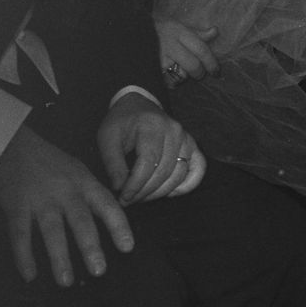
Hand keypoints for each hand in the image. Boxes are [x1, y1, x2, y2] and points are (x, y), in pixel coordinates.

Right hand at [0, 124, 134, 287]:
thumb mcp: (74, 169)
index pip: (106, 204)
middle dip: (91, 247)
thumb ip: (89, 192)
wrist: (7, 142)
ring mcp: (39, 198)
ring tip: (66, 281)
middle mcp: (64, 190)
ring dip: (60, 258)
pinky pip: (20, 234)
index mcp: (83, 181)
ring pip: (52, 231)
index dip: (118, 226)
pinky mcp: (15, 204)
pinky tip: (30, 276)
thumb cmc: (45, 160)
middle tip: (99, 271)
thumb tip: (109, 216)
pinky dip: (24, 256)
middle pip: (81, 220)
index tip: (128, 247)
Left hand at [98, 92, 206, 207]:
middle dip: (145, 191)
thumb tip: (120, 189)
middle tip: (129, 200)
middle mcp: (174, 130)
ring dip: (160, 192)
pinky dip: (186, 185)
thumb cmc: (121, 123)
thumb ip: (113, 164)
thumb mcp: (107, 138)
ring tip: (142, 197)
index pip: (147, 163)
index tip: (123, 197)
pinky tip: (169, 193)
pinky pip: (198, 169)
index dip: (135, 185)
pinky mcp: (192, 145)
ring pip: (179, 174)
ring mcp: (186, 137)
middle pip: (163, 171)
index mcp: (152, 125)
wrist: (137, 105)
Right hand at [156, 15, 218, 84]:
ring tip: (178, 69)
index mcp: (179, 32)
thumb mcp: (178, 27)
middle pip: (193, 66)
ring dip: (184, 76)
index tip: (216, 72)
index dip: (212, 63)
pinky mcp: (151, 69)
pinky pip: (169, 82)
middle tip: (199, 74)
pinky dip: (172, 82)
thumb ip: (197, 33)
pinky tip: (168, 73)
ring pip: (182, 75)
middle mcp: (170, 45)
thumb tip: (215, 31)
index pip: (202, 50)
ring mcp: (159, 58)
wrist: (131, 33)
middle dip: (199, 73)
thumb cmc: (160, 31)